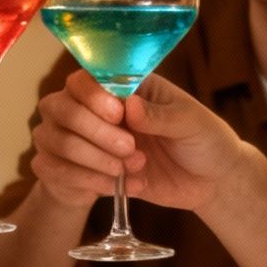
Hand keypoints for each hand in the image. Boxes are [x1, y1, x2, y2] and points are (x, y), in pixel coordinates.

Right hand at [28, 72, 246, 212]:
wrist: (211, 183)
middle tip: (131, 150)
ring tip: (133, 169)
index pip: (84, 80)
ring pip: (55, 142)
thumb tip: (130, 106)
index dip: (92, 97)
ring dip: (91, 160)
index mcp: (124, 87)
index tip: (118, 115)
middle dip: (93, 132)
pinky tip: (126, 187)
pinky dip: (91, 182)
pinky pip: (61, 173)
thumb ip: (160, 115)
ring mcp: (91, 142)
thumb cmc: (205, 140)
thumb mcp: (192, 123)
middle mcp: (99, 110)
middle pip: (61, 109)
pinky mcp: (90, 172)